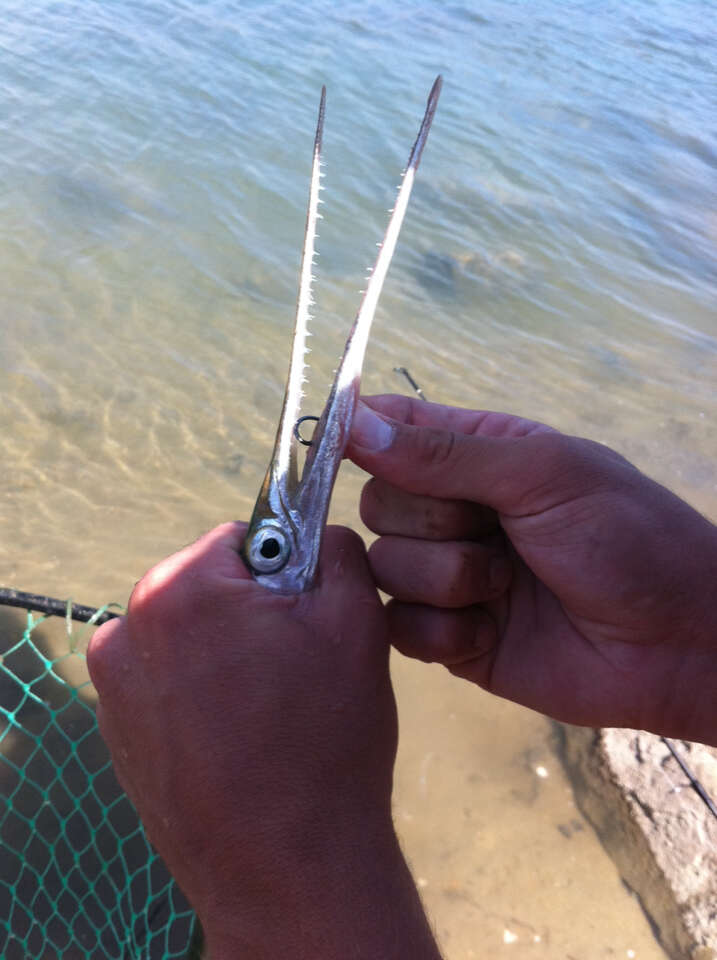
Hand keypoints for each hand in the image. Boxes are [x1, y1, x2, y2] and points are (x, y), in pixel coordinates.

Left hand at [88, 522, 440, 959]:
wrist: (286, 868)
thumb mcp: (355, 620)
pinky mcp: (115, 730)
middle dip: (252, 611)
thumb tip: (318, 532)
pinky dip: (201, 691)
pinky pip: (167, 679)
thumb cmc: (324, 740)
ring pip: (188, 632)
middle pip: (209, 584)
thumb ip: (337, 549)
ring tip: (267, 708)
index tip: (306, 616)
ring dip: (225, 650)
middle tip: (294, 667)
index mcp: (180, 590)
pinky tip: (237, 736)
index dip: (287, 571)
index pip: (243, 538)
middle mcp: (127, 629)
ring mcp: (113, 685)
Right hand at [348, 395, 716, 744]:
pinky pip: (402, 630)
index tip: (341, 445)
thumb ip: (446, 453)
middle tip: (494, 533)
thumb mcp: (543, 475)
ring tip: (507, 587)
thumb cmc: (627, 538)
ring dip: (448, 580)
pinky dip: (446, 632)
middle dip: (431, 522)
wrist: (676, 643)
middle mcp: (453, 512)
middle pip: (377, 505)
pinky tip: (493, 632)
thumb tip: (354, 422)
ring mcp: (448, 577)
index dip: (361, 435)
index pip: (393, 430)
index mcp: (478, 455)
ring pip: (384, 569)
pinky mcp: (450, 638)